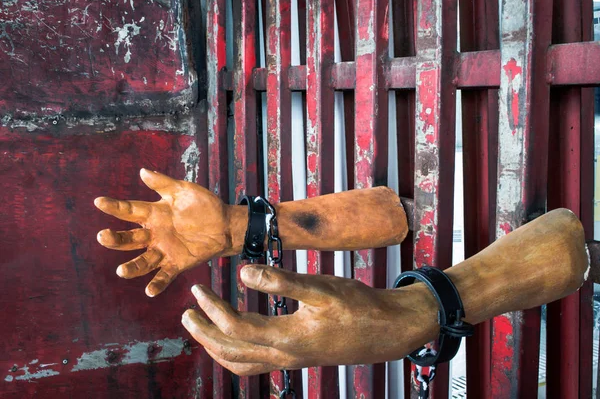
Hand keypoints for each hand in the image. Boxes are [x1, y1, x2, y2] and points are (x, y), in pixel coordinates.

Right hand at [95, 169, 233, 296]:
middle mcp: (154, 234)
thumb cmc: (203, 205)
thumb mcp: (184, 190)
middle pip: (130, 239)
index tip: (99, 202)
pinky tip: (150, 291)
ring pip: (143, 260)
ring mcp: (164, 250)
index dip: (114, 207)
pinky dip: (158, 283)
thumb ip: (163, 184)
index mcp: (153, 214)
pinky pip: (165, 275)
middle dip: (115, 239)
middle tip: (103, 236)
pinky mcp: (177, 263)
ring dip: (132, 267)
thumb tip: (142, 171)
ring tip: (121, 271)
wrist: (225, 224)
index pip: (130, 211)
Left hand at [181, 264, 435, 374]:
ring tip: (200, 329)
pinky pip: (254, 365)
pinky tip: (234, 340)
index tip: (198, 290)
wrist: (387, 331)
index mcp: (288, 338)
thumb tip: (243, 272)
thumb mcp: (321, 287)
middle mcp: (284, 357)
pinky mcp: (296, 360)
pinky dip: (234, 355)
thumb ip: (281, 280)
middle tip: (185, 313)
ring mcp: (289, 362)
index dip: (213, 309)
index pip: (236, 328)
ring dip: (215, 347)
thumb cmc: (358, 306)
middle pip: (230, 352)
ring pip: (240, 364)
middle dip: (203, 333)